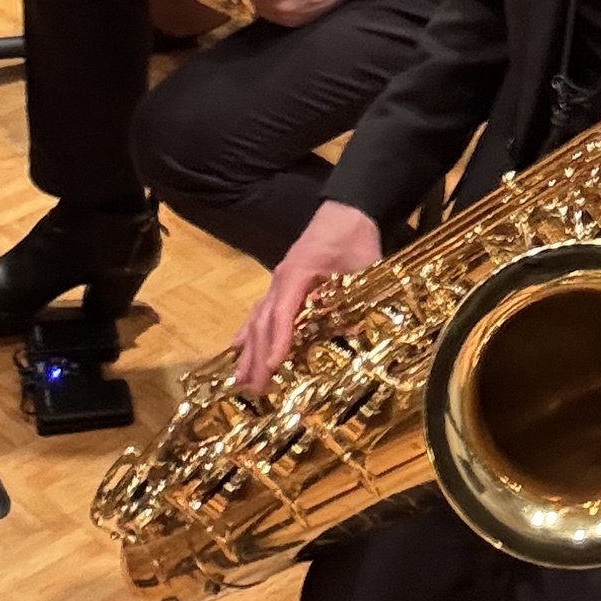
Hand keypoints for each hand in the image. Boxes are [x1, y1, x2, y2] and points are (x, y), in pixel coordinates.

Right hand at [234, 198, 382, 390]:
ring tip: (239, 378)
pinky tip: (237, 347)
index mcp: (298, 275)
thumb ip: (358, 299)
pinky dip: (248, 331)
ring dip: (248, 350)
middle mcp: (281, 281)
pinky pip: (260, 310)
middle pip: (263, 322)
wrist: (347, 212)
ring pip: (257, 318)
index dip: (278, 340)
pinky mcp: (282, 284)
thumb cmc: (354, 239)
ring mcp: (278, 282)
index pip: (283, 313)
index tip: (273, 365)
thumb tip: (352, 335)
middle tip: (254, 388)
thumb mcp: (364, 269)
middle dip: (257, 356)